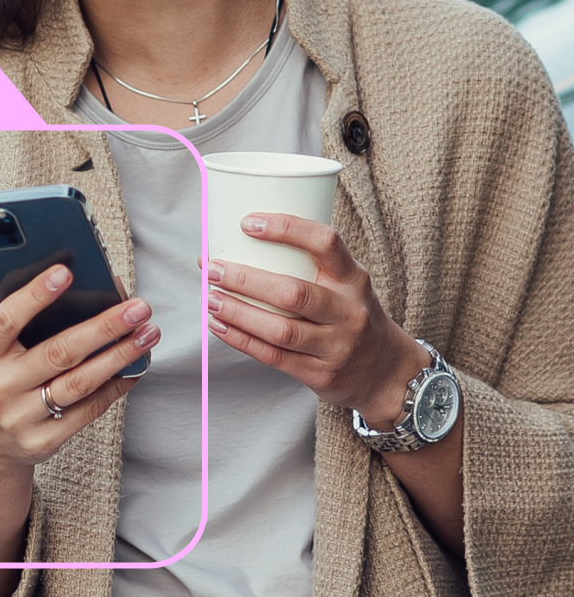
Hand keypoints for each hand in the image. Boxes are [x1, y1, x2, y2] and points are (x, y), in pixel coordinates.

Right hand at [0, 259, 159, 472]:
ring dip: (119, 356)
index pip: (5, 321)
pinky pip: (88, 410)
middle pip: (57, 352)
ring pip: (79, 383)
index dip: (34, 296)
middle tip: (138, 307)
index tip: (66, 271)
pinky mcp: (43, 441)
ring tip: (148, 333)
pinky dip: (116, 387)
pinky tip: (136, 366)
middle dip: (103, 327)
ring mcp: (19, 418)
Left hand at [206, 214, 428, 428]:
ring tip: (209, 298)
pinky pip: (273, 356)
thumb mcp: (345, 286)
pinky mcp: (320, 374)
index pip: (325, 243)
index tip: (247, 223)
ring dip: (238, 313)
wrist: (387, 372)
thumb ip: (303, 268)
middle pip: (293, 292)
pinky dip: (241, 340)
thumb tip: (229, 248)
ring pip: (280, 329)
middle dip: (246, 279)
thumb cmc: (350, 316)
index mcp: (354, 279)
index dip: (286, 229)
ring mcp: (337, 346)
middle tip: (212, 269)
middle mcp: (349, 311)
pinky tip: (218, 325)